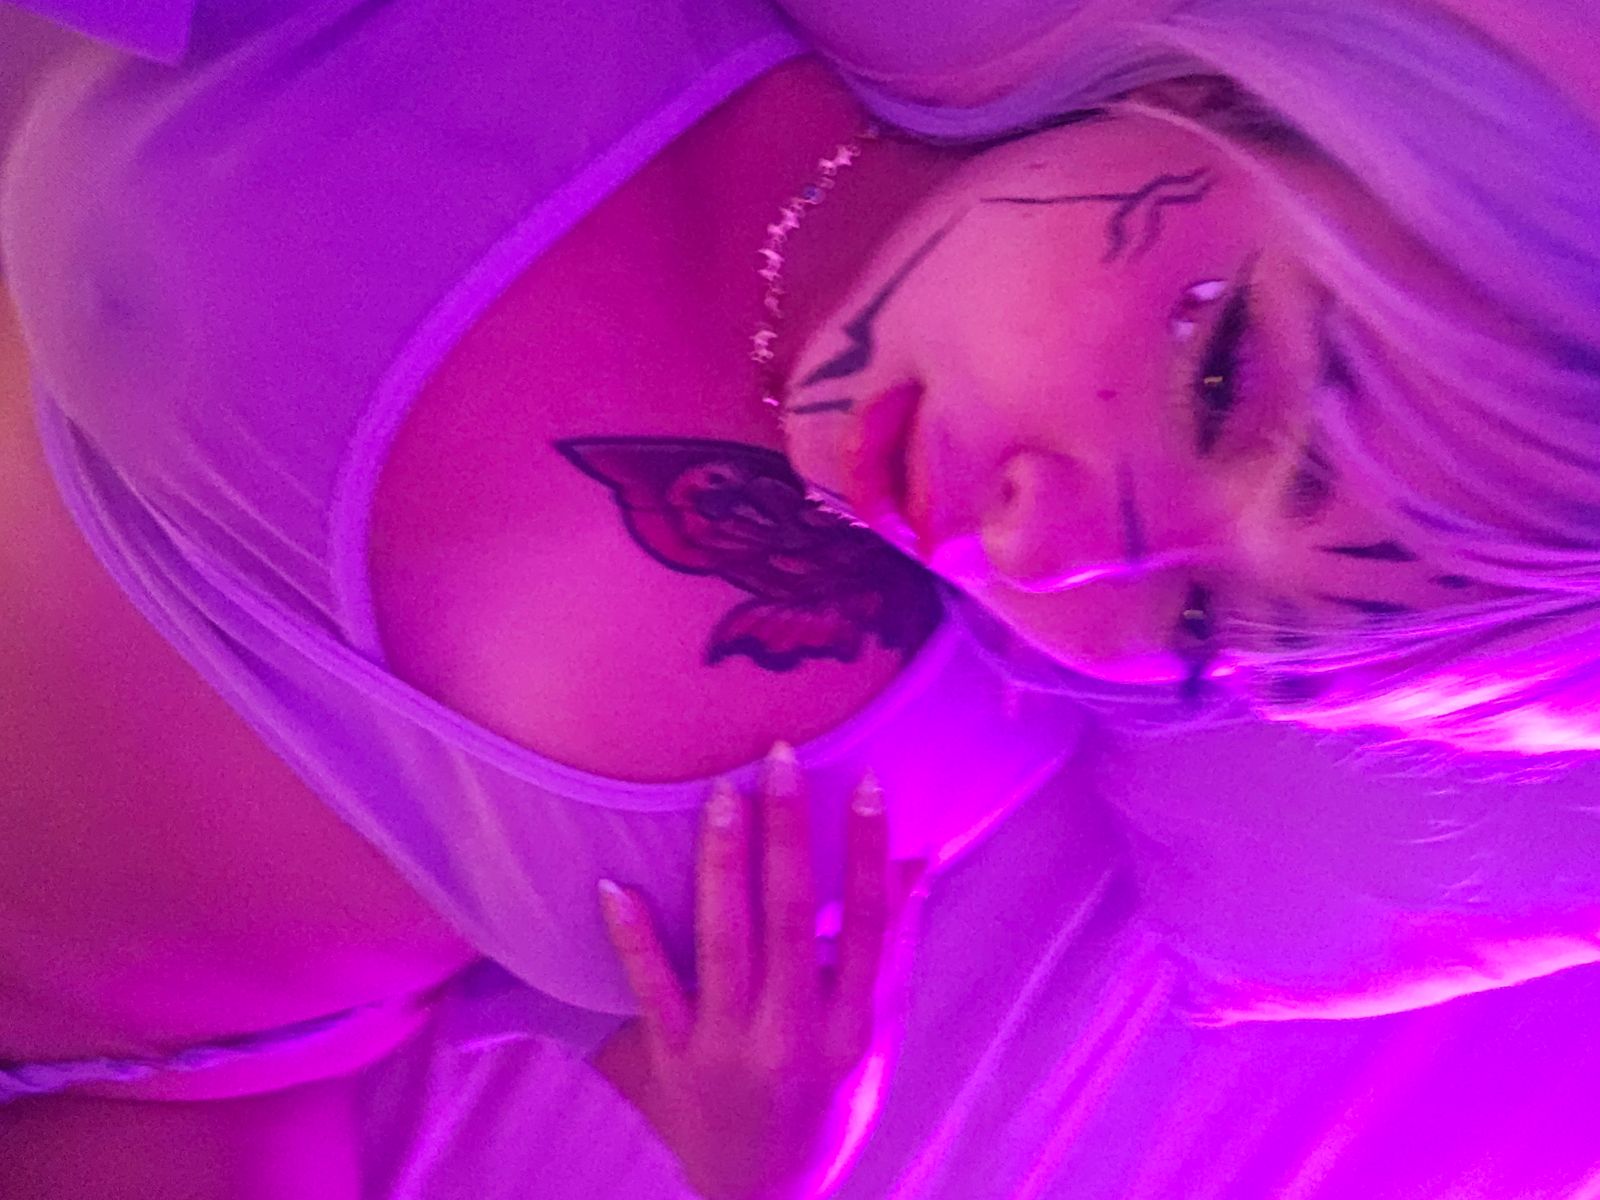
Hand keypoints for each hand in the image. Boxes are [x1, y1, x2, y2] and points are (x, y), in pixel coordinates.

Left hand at [590, 743, 928, 1199]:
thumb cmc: (826, 1111)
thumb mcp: (873, 1040)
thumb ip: (888, 952)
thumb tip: (918, 861)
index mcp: (849, 1031)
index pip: (868, 928)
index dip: (869, 855)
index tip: (866, 784)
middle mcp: (793, 1036)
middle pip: (792, 921)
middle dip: (788, 836)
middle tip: (780, 759)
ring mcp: (728, 1049)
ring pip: (725, 942)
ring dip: (724, 864)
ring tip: (721, 795)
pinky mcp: (671, 1062)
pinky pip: (651, 992)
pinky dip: (634, 938)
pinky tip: (617, 885)